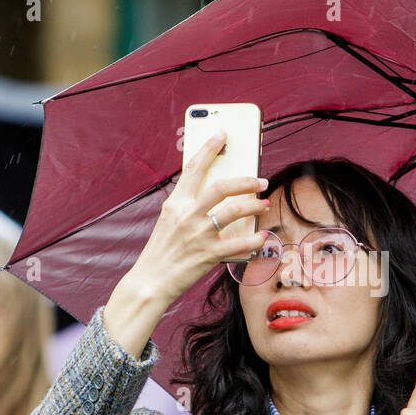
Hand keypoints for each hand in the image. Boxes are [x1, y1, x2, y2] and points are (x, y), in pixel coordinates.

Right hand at [126, 130, 269, 305]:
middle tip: (261, 181)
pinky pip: (239, 243)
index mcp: (175, 203)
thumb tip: (218, 194)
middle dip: (245, 181)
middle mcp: (187, 215)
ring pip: (233, 212)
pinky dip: (254, 239)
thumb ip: (189, 206)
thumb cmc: (163, 251)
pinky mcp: (208, 254)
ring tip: (265, 204)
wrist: (150, 281)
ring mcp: (198, 234)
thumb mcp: (169, 221)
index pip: (193, 168)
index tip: (223, 133)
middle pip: (221, 187)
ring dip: (254, 206)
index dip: (209, 148)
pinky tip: (262, 236)